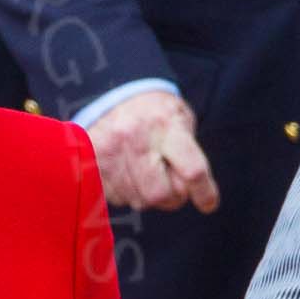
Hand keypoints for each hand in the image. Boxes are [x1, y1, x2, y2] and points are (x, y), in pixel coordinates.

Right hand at [86, 90, 219, 213]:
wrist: (111, 94)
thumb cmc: (154, 111)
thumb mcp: (179, 120)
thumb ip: (189, 153)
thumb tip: (191, 191)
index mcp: (165, 125)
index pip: (192, 170)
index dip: (204, 192)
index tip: (208, 204)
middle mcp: (136, 139)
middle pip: (160, 194)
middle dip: (172, 198)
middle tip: (173, 187)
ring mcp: (110, 153)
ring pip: (137, 200)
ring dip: (147, 196)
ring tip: (147, 175)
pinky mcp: (91, 164)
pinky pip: (115, 197)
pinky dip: (126, 193)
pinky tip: (128, 175)